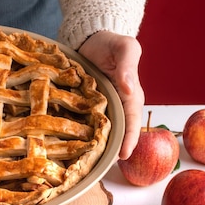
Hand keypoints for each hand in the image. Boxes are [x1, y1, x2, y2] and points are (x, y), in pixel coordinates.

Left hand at [78, 31, 144, 159]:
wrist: (92, 37)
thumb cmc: (111, 42)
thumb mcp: (125, 48)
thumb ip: (127, 66)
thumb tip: (128, 88)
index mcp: (131, 95)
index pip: (131, 121)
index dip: (129, 139)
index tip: (123, 155)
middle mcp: (118, 104)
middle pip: (118, 131)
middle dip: (112, 149)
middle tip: (101, 167)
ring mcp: (103, 106)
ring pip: (103, 129)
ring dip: (98, 145)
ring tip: (87, 163)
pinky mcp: (88, 104)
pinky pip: (87, 121)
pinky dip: (83, 132)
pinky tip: (73, 145)